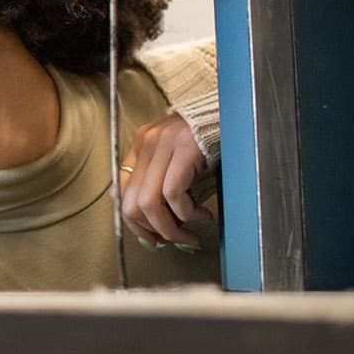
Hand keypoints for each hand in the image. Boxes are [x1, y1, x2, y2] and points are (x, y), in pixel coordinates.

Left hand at [119, 112, 212, 246]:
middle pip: (131, 202)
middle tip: (171, 240)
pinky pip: (173, 193)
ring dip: (169, 227)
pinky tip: (202, 215)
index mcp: (141, 146)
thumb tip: (147, 220)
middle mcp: (147, 144)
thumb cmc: (207, 143)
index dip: (133, 221)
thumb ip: (159, 183)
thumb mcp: (176, 162)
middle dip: (150, 230)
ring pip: (149, 202)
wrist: (234, 113)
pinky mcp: (185, 150)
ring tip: (189, 233)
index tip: (152, 237)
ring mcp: (163, 145)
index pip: (120, 192)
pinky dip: (185, 213)